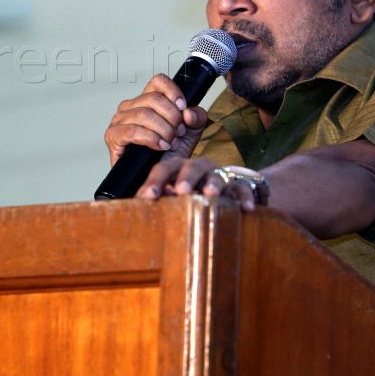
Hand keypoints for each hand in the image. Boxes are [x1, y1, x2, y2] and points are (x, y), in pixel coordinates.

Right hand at [104, 74, 208, 164]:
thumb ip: (197, 117)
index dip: (172, 91)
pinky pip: (132, 131)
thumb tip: (189, 112)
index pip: (157, 81)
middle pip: (153, 98)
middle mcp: (131, 106)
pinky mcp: (113, 136)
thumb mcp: (191, 132)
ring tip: (171, 142)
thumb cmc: (170, 153)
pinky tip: (160, 146)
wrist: (160, 176)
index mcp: (147, 99)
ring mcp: (120, 120)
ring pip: (144, 114)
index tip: (183, 107)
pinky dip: (150, 138)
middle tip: (179, 132)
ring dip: (163, 129)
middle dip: (172, 117)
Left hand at [135, 156, 260, 211]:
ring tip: (211, 194)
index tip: (147, 196)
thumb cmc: (191, 194)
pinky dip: (245, 197)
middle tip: (181, 190)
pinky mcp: (239, 185)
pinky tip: (246, 208)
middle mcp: (198, 169)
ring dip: (214, 183)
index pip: (164, 169)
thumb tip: (128, 209)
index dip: (155, 180)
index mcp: (177, 170)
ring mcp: (220, 175)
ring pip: (218, 175)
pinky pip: (243, 189)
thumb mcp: (172, 196)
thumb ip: (156, 199)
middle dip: (185, 177)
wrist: (224, 190)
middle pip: (191, 166)